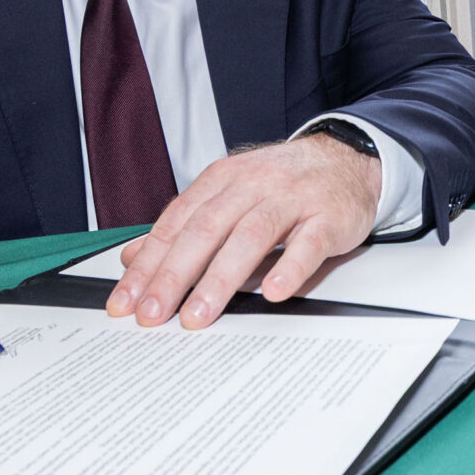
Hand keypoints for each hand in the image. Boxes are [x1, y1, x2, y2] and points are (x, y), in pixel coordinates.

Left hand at [107, 135, 381, 329]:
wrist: (348, 159)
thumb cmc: (284, 183)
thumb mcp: (229, 195)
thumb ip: (183, 227)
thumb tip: (134, 258)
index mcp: (223, 180)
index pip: (176, 223)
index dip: (149, 263)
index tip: (126, 300)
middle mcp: (253, 185)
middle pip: (206, 230)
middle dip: (174, 275)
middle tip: (153, 314)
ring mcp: (293, 199)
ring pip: (251, 236)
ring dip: (221, 278)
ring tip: (199, 314)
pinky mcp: (328, 217)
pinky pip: (308, 244)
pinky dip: (290, 268)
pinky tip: (273, 292)